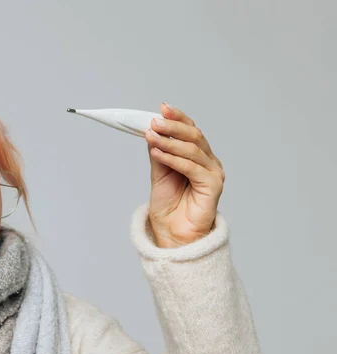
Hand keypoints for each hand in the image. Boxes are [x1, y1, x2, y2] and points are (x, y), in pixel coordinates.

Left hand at [144, 102, 224, 247]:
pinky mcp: (213, 185)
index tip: (162, 108)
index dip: (178, 118)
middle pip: (194, 136)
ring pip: (192, 149)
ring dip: (169, 141)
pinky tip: (157, 153)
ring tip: (151, 137)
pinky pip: (192, 167)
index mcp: (198, 156)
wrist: (172, 233)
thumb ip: (159, 153)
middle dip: (173, 126)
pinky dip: (173, 158)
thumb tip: (152, 130)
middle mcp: (209, 162)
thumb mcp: (159, 174)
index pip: (191, 130)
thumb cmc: (168, 206)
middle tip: (155, 122)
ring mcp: (213, 173)